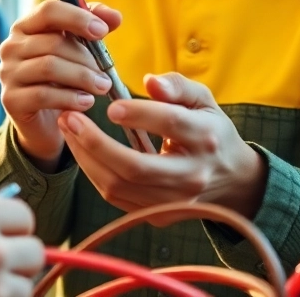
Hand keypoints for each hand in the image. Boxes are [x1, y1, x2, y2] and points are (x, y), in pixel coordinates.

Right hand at [0, 0, 120, 170]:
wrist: (45, 121)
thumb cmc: (63, 78)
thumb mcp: (78, 49)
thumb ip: (94, 27)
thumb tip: (115, 17)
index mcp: (26, 26)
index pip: (48, 10)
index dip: (78, 17)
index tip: (103, 32)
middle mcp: (11, 46)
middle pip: (53, 42)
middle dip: (86, 58)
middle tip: (106, 74)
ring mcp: (8, 73)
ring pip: (49, 67)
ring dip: (82, 77)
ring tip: (102, 87)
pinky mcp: (10, 99)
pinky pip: (43, 95)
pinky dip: (70, 98)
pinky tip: (86, 102)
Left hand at [57, 73, 267, 220]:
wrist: (231, 179)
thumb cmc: (209, 130)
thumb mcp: (202, 100)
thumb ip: (177, 86)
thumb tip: (150, 82)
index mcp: (206, 139)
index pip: (171, 124)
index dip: (139, 114)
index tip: (111, 105)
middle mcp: (192, 175)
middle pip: (136, 167)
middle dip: (96, 143)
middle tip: (70, 117)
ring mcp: (174, 202)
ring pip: (119, 186)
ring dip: (86, 157)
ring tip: (68, 129)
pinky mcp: (159, 217)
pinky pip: (116, 197)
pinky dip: (93, 172)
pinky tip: (81, 149)